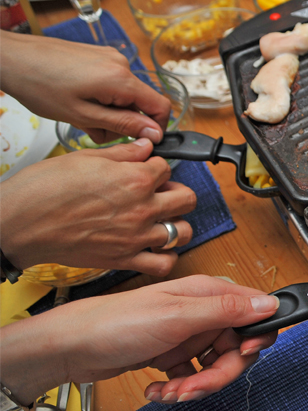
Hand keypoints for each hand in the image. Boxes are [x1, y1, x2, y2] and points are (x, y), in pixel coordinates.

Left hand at [0, 32, 169, 142]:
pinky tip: (78, 101)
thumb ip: (123, 125)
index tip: (140, 141)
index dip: (156, 127)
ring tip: (80, 115)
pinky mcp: (98, 56)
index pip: (160, 106)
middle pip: (140, 102)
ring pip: (124, 95)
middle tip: (93, 129)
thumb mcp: (82, 115)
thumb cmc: (38, 85)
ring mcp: (109, 57)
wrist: (11, 57)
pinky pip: (112, 83)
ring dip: (108, 111)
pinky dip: (101, 97)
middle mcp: (121, 64)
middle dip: (122, 122)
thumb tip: (154, 133)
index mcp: (120, 79)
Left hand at [0, 276, 279, 403]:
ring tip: (170, 391)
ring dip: (195, 385)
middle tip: (195, 386)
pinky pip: (192, 375)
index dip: (255, 339)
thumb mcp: (178, 316)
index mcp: (209, 293)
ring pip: (215, 366)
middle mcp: (202, 311)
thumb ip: (226, 310)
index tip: (244, 355)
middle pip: (236, 349)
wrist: (70, 348)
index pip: (254, 313)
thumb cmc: (116, 324)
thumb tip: (269, 304)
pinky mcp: (172, 353)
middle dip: (218, 374)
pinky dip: (178, 387)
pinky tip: (158, 387)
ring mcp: (186, 333)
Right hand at [1, 139, 195, 275]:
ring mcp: (136, 237)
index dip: (157, 167)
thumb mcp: (84, 158)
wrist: (19, 224)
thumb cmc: (43, 190)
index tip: (148, 170)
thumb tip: (145, 146)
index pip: (167, 167)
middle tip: (163, 193)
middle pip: (187, 199)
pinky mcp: (124, 260)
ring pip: (182, 232)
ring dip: (178, 225)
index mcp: (135, 179)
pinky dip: (166, 258)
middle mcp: (142, 208)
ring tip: (164, 221)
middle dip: (177, 192)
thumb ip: (122, 153)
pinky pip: (163, 265)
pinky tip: (158, 249)